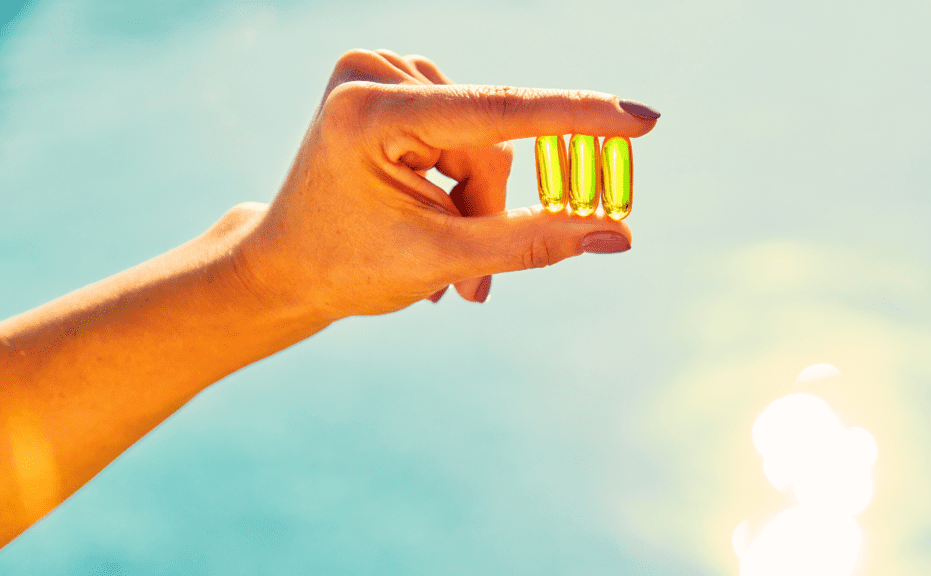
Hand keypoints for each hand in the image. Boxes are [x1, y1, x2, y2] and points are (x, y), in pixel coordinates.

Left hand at [235, 49, 658, 319]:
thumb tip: (617, 234)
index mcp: (370, 114)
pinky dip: (460, 182)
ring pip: (483, 142)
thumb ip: (532, 241)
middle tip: (474, 284)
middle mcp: (371, 74)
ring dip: (475, 203)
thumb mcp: (443, 261)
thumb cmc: (349, 268)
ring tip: (443, 259)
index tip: (643, 120)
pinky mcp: (389, 83)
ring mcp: (378, 73)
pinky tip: (430, 216)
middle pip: (490, 142)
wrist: (286, 265)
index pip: (497, 111)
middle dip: (489, 212)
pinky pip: (464, 131)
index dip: (576, 119)